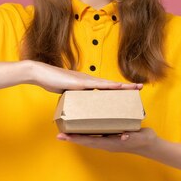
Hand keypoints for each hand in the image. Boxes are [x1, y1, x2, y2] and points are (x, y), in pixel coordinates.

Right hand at [28, 60, 142, 93]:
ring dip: (121, 86)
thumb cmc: (50, 82)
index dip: (118, 88)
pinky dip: (108, 86)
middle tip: (140, 87)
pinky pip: (97, 85)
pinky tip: (118, 86)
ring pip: (107, 84)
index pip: (106, 87)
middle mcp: (88, 80)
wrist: (39, 73)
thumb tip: (76, 107)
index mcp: (86, 83)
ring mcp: (85, 80)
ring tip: (134, 88)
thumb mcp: (65, 93)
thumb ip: (73, 98)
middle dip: (126, 86)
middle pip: (111, 84)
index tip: (129, 90)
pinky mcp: (79, 83)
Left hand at [56, 127, 157, 154]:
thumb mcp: (138, 137)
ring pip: (90, 137)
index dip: (77, 139)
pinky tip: (83, 124)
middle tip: (59, 134)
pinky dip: (88, 130)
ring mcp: (108, 139)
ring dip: (78, 134)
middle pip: (86, 140)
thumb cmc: (144, 140)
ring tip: (66, 130)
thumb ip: (130, 137)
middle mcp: (106, 142)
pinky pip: (96, 133)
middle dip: (72, 138)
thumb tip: (123, 137)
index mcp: (110, 143)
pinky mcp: (111, 135)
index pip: (90, 141)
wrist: (150, 144)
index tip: (65, 137)